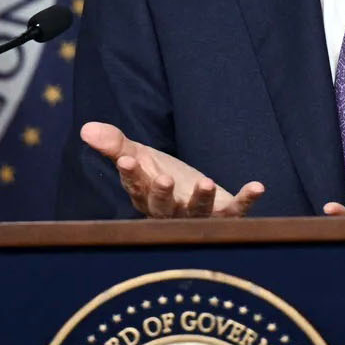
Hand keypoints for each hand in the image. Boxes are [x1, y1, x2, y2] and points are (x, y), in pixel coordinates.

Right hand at [81, 122, 264, 218]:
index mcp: (146, 197)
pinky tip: (258, 187)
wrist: (193, 193)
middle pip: (164, 208)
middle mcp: (170, 213)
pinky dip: (246, 200)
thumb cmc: (160, 175)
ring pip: (198, 213)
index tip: (126, 160)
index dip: (131, 175)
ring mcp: (198, 216)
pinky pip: (236, 211)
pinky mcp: (224, 214)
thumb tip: (86, 128)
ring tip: (206, 182)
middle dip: (163, 195)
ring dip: (202, 199)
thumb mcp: (139, 156)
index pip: (135, 187)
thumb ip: (115, 144)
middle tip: (164, 179)